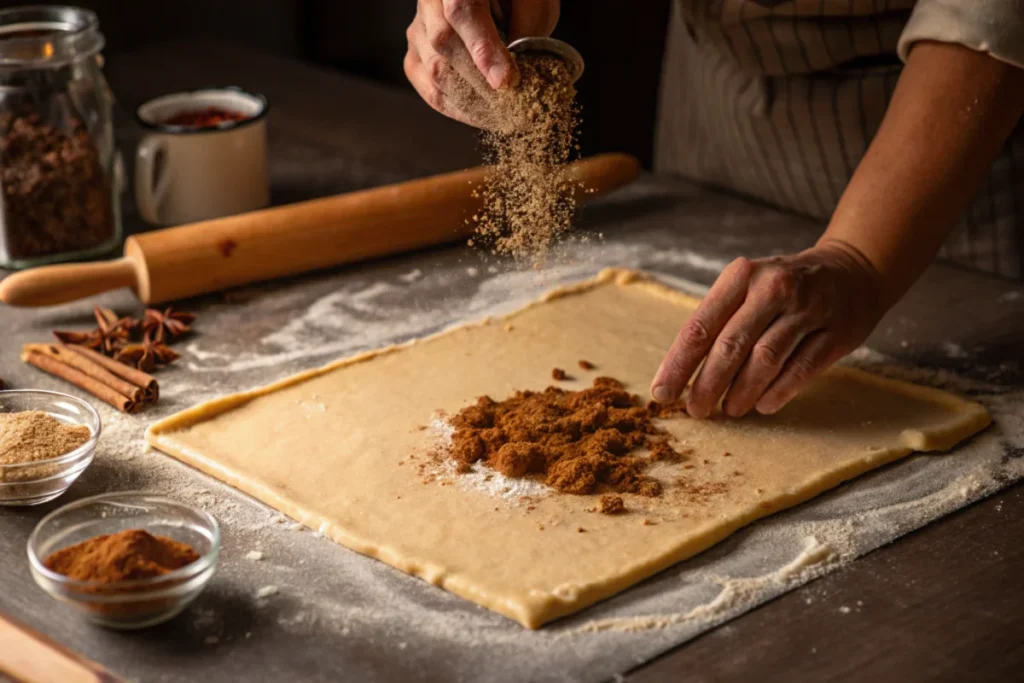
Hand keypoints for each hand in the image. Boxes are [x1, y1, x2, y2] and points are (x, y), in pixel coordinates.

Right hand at [404, 0, 559, 126]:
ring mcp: (418, 32)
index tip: (506, 82)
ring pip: (436, 74)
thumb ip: (528, 24)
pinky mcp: (416, 57)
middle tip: (516, 107)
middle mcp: (429, 4)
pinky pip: (430, 91)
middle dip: (481, 84)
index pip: (463, 14)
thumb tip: (522, 70)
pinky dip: (457, 109)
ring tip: (504, 115)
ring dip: (472, 101)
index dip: (484, 52)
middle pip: (444, 48)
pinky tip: (482, 116)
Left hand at [650, 240, 886, 417]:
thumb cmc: (783, 287)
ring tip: (730, 409)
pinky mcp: (835, 332)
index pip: (700, 326)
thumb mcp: (747, 287)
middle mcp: (773, 289)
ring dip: (742, 392)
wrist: (852, 270)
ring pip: (765, 360)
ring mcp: (807, 309)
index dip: (678, 364)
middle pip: (730, 346)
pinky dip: (778, 392)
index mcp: (741, 277)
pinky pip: (801, 369)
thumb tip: (683, 375)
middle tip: (696, 410)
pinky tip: (763, 405)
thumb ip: (719, 322)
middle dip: (707, 384)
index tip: (662, 393)